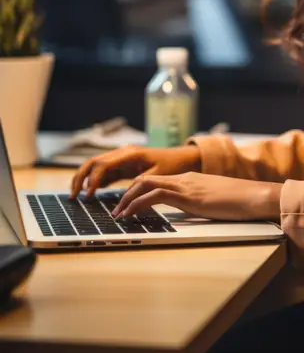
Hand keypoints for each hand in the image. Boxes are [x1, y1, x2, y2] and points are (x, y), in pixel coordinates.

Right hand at [70, 144, 202, 198]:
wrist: (182, 158)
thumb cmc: (172, 166)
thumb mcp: (157, 176)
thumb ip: (139, 185)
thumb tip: (123, 199)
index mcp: (129, 153)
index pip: (103, 164)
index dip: (93, 179)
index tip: (88, 195)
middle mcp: (122, 154)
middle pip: (93, 162)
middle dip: (80, 178)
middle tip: (73, 195)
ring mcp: (121, 159)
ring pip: (95, 166)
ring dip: (84, 179)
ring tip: (76, 195)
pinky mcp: (123, 166)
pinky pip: (104, 172)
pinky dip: (94, 182)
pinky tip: (90, 193)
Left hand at [112, 172, 281, 222]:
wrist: (255, 196)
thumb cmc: (240, 202)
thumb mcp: (214, 201)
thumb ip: (199, 202)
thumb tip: (190, 212)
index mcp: (190, 179)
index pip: (156, 180)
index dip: (138, 190)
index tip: (126, 203)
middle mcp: (184, 178)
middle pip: (146, 179)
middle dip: (127, 193)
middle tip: (116, 210)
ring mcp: (186, 185)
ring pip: (145, 185)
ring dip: (127, 200)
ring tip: (118, 214)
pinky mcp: (188, 196)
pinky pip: (155, 196)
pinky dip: (137, 205)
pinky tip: (130, 215)